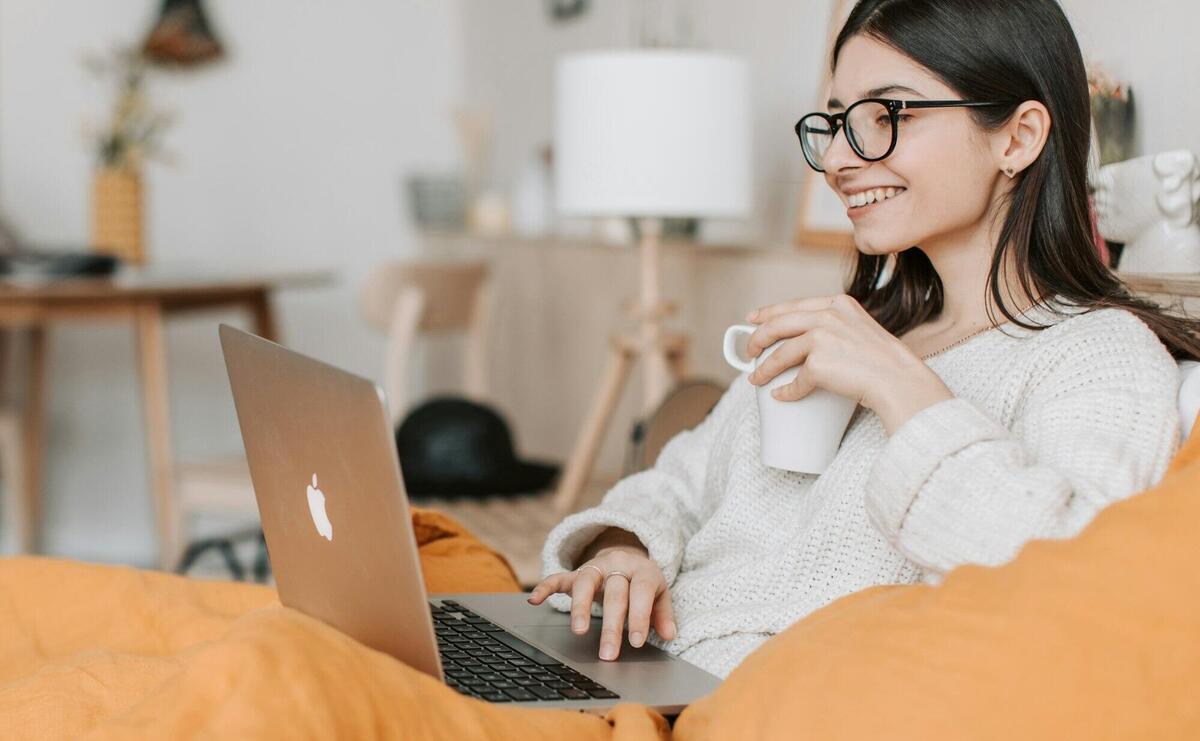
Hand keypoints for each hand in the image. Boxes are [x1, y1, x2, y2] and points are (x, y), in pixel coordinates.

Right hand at [527, 545, 676, 660]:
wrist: (626, 556)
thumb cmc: (643, 582)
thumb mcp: (660, 593)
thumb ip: (663, 614)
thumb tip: (670, 635)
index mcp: (642, 570)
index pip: (641, 592)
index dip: (640, 617)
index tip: (636, 642)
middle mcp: (617, 566)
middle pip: (614, 593)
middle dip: (611, 625)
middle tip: (609, 653)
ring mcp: (595, 567)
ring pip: (585, 582)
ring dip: (581, 607)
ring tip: (579, 631)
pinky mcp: (576, 573)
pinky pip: (558, 577)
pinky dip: (545, 587)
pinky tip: (534, 600)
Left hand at [744, 293, 952, 433]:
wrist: (900, 380)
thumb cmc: (885, 362)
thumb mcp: (861, 329)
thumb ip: (837, 327)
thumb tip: (807, 341)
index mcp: (838, 304)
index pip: (794, 305)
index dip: (769, 312)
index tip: (752, 319)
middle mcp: (828, 315)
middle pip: (778, 324)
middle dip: (757, 338)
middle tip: (749, 351)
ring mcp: (822, 337)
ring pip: (780, 354)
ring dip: (764, 368)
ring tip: (756, 378)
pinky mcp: (818, 363)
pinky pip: (795, 381)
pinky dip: (786, 391)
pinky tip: (781, 396)